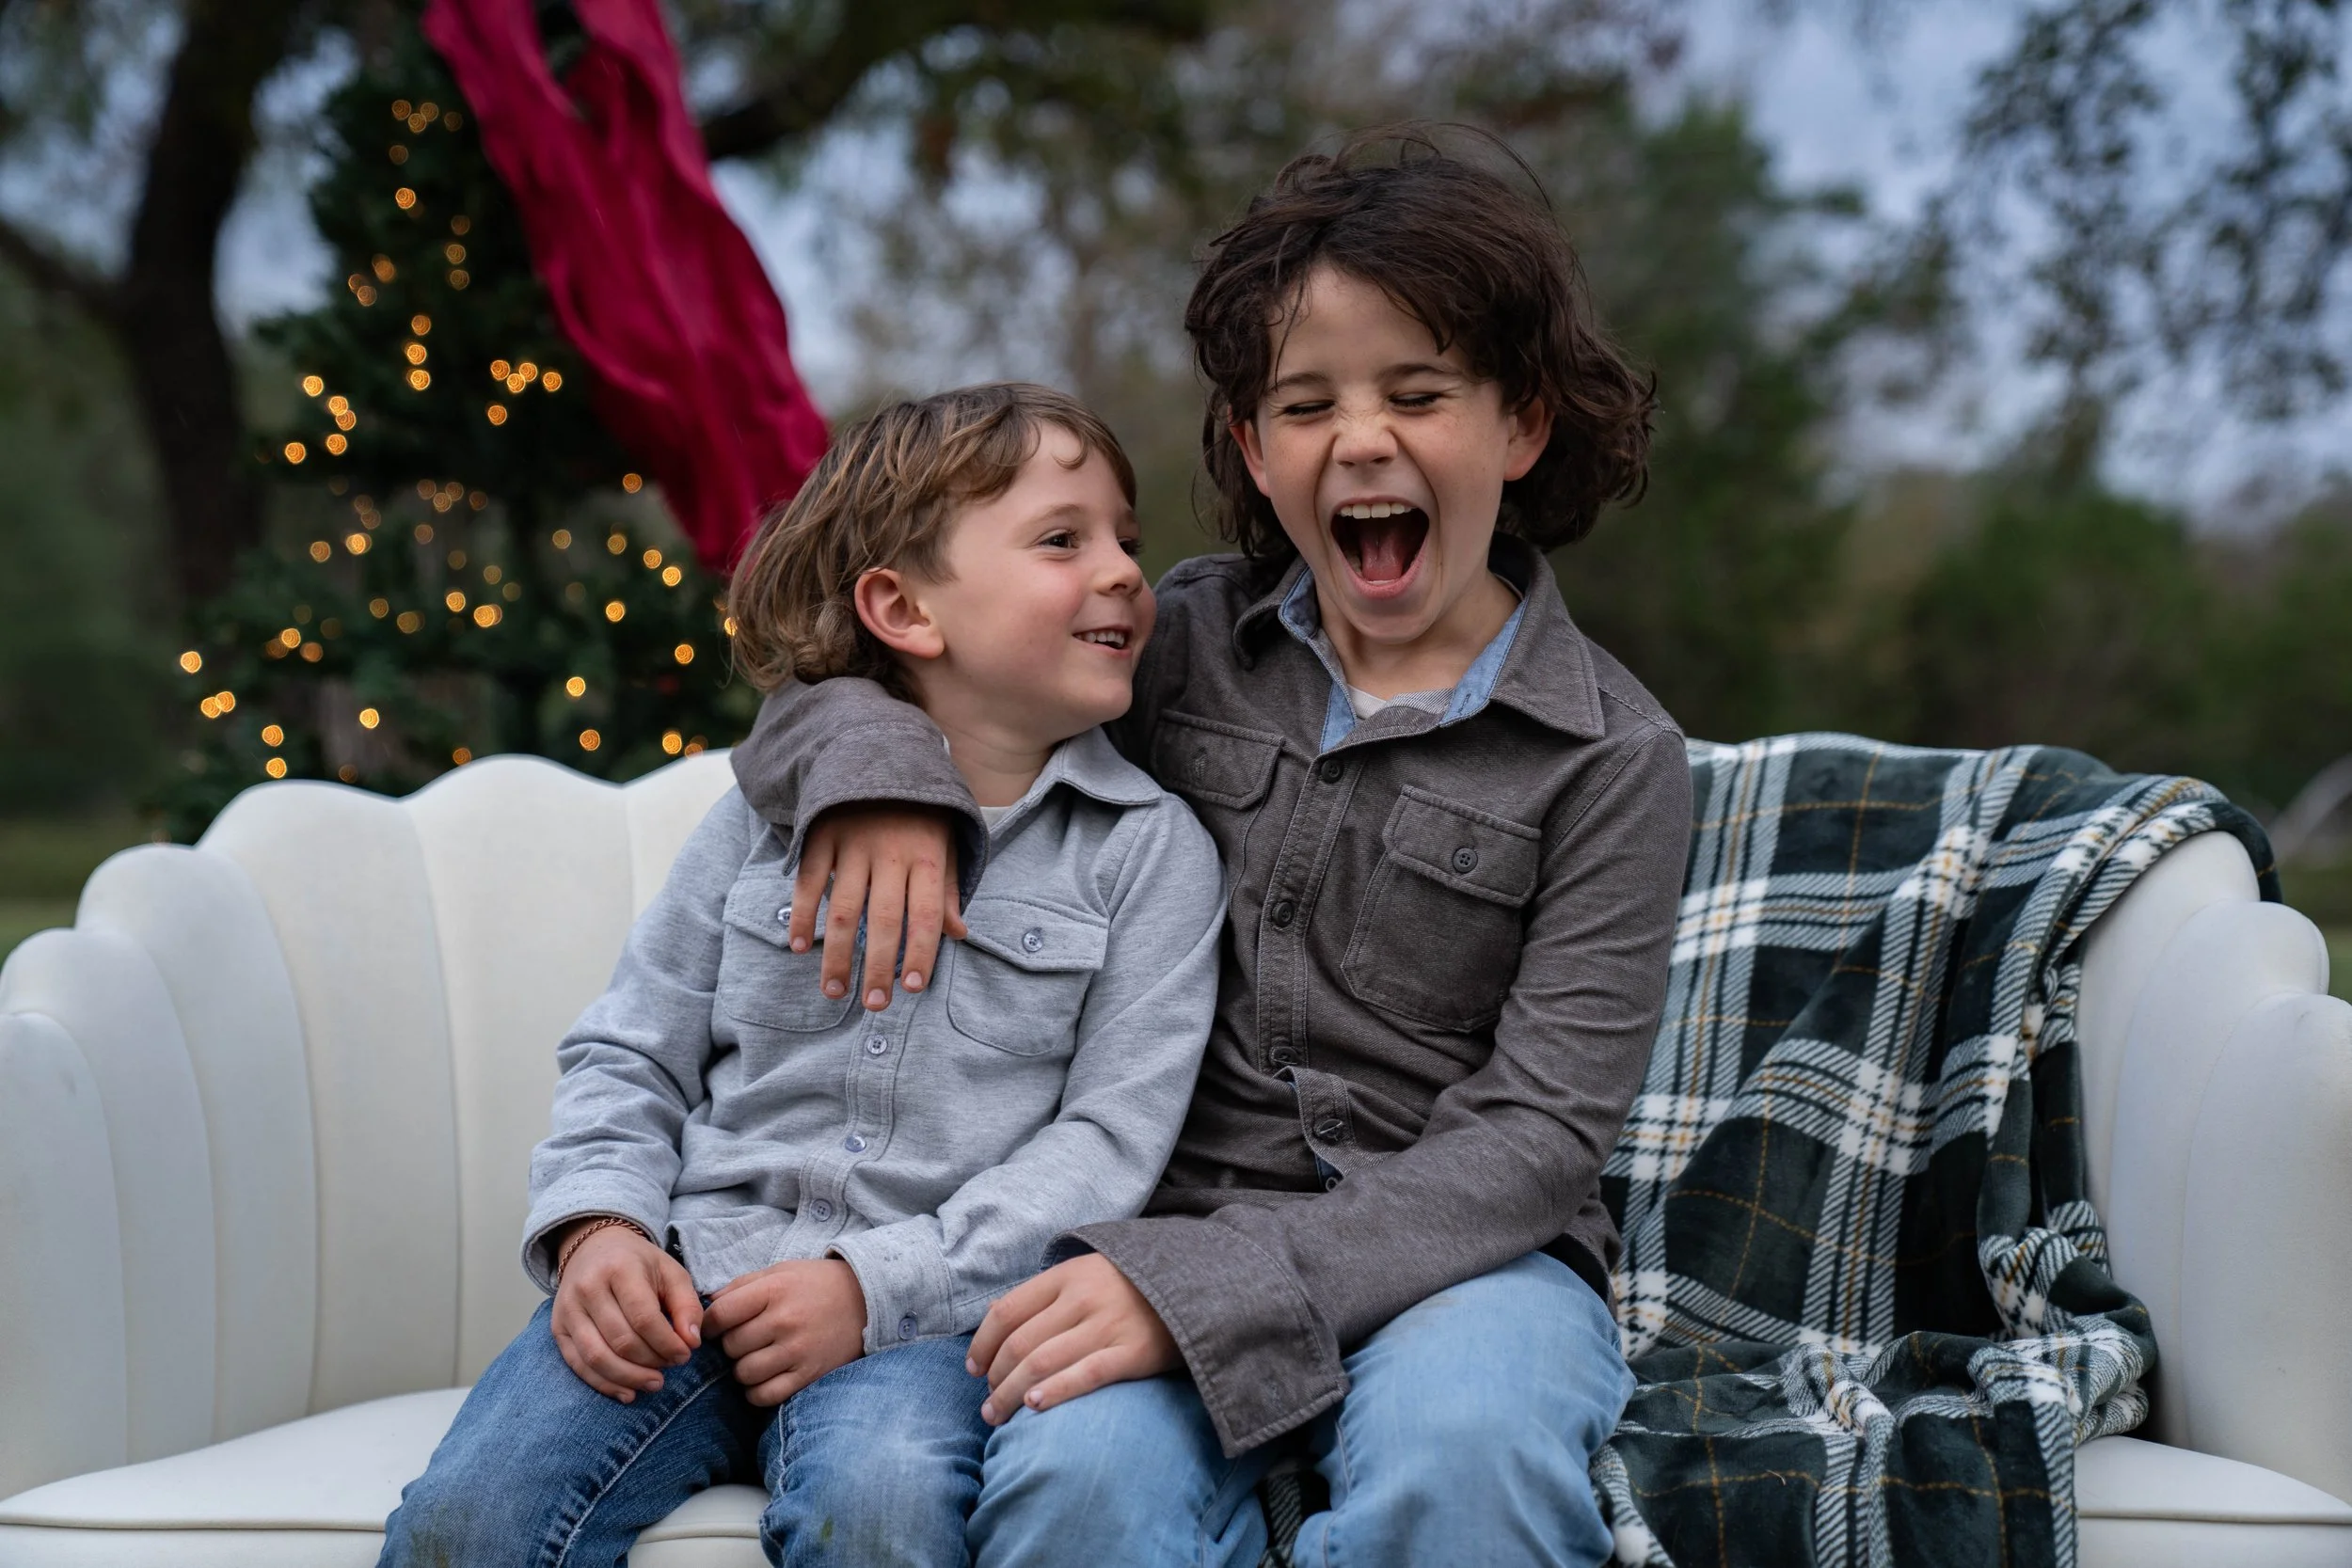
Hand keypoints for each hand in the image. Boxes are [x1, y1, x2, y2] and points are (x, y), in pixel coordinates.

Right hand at [550, 1221, 701, 1401]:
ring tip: (654, 1383)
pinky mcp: (558, 1329)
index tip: (685, 1354)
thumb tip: (692, 1342)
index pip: (644, 1317)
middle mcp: (588, 1288)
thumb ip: (687, 1305)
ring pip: (597, 1357)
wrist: (594, 1248)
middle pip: (621, 1340)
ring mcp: (568, 1310)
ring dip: (629, 1378)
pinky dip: (604, 1384)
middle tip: (671, 1366)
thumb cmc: (638, 1264)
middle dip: (651, 1361)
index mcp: (620, 1269)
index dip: (667, 1343)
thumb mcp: (671, 1272)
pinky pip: (578, 1365)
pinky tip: (628, 1392)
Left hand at [703, 1258, 868, 1405]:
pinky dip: (757, 1391)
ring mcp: (798, 1350)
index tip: (715, 1328)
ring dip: (744, 1369)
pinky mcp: (810, 1374)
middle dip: (732, 1345)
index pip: (721, 1314)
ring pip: (744, 1374)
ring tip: (758, 1357)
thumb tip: (708, 1304)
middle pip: (732, 1346)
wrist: (867, 1300)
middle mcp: (785, 1320)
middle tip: (746, 1339)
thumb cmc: (817, 1284)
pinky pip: (765, 1395)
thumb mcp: (781, 1271)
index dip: (710, 1325)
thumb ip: (742, 1285)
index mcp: (775, 1289)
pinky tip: (766, 1377)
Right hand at [790, 805, 967, 1012]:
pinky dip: (803, 915)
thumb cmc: (920, 812)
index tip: (913, 988)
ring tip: (834, 990)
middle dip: (879, 967)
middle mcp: (891, 852)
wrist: (880, 751)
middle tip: (875, 1004)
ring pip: (845, 908)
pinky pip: (810, 881)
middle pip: (885, 919)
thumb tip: (958, 934)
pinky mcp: (822, 834)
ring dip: (838, 954)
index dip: (921, 953)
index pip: (927, 914)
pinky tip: (800, 946)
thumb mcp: (946, 843)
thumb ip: (949, 889)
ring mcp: (854, 844)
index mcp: (928, 856)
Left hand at [968, 1254, 1178, 1424]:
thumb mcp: (1089, 1273)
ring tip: (998, 1416)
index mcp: (1067, 1275)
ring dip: (1010, 1394)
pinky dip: (1054, 1391)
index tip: (973, 1369)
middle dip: (994, 1378)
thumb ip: (1050, 1295)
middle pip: (1020, 1343)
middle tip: (987, 1403)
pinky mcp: (1133, 1352)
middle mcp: (1083, 1298)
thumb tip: (998, 1326)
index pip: (1007, 1311)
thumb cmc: (1132, 1287)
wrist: (1197, 1284)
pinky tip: (1034, 1406)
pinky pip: (1085, 1375)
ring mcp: (1108, 1324)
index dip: (982, 1345)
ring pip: (1042, 1362)